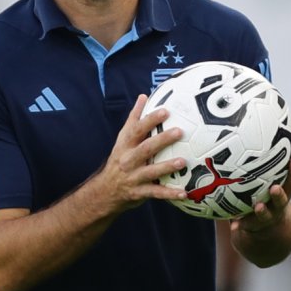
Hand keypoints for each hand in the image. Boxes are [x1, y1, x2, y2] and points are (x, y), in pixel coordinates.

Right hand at [94, 95, 186, 213]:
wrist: (105, 191)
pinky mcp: (139, 193)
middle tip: (180, 132)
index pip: (137, 129)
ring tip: (183, 162)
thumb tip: (143, 96)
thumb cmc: (119, 160)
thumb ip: (134, 119)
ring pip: (151, 171)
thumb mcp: (122, 139)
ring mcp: (133, 177)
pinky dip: (170, 193)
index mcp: (125, 145)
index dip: (151, 120)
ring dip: (167, 166)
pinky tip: (185, 193)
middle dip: (162, 140)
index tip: (166, 111)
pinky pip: (156, 193)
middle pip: (145, 148)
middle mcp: (128, 160)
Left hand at [231, 158, 290, 234]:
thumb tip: (253, 131)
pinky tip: (233, 224)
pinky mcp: (254, 226)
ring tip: (258, 207)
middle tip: (274, 188)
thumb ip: (263, 163)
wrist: (269, 229)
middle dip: (279, 194)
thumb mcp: (269, 181)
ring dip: (262, 211)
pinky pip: (245, 225)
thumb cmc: (266, 195)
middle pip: (282, 200)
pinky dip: (239, 224)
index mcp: (283, 191)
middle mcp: (278, 205)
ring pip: (266, 215)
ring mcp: (267, 217)